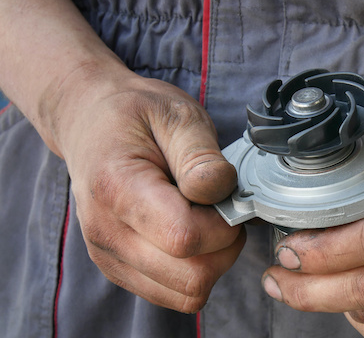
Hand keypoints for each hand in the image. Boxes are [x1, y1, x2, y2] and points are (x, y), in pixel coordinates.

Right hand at [55, 70, 243, 312]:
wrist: (91, 122)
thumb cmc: (135, 115)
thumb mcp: (176, 115)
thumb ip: (201, 156)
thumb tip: (222, 192)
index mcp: (117, 188)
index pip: (185, 237)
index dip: (223, 222)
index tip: (226, 193)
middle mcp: (106, 232)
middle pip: (191, 278)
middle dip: (225, 247)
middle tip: (223, 207)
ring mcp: (110, 256)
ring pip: (187, 293)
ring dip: (213, 260)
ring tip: (206, 217)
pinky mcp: (120, 268)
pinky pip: (174, 293)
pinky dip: (196, 269)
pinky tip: (193, 231)